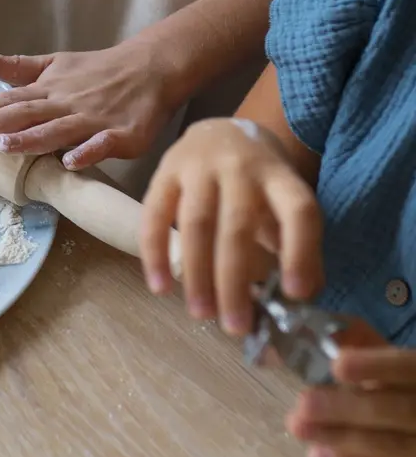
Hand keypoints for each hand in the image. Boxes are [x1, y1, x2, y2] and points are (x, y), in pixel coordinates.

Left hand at [0, 37, 180, 170]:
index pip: (11, 100)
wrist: (150, 67)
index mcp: (49, 89)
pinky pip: (102, 144)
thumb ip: (16, 67)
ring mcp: (93, 119)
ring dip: (32, 138)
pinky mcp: (121, 134)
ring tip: (6, 145)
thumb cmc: (98, 70)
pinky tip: (71, 162)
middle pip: (26, 115)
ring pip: (58, 130)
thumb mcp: (53, 64)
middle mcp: (66, 103)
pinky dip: (88, 151)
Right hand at [140, 118, 323, 334]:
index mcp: (280, 177)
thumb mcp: (286, 203)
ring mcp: (199, 165)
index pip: (298, 212)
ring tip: (201, 314)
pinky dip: (155, 253)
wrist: (221, 130)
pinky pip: (155, 214)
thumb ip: (297, 246)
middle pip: (237, 226)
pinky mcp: (165, 170)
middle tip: (235, 326)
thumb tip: (301, 302)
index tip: (295, 295)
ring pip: (196, 223)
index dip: (300, 252)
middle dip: (234, 280)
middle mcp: (241, 166)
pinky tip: (161, 287)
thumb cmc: (259, 183)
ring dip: (197, 273)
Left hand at [288, 325, 415, 456]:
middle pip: (398, 411)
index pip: (409, 368)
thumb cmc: (407, 395)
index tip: (337, 364)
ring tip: (299, 428)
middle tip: (302, 404)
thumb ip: (371, 350)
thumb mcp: (399, 370)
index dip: (376, 366)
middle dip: (347, 408)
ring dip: (343, 439)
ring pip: (394, 447)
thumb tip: (329, 334)